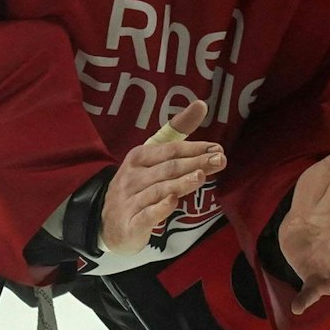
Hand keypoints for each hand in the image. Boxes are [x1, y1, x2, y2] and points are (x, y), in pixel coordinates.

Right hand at [100, 100, 223, 254]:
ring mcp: (130, 200)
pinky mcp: (131, 224)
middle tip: (220, 160)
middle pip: (168, 168)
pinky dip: (159, 208)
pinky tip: (174, 201)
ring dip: (181, 182)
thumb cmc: (138, 185)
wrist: (110, 224)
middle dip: (194, 163)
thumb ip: (177, 132)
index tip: (217, 148)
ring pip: (159, 189)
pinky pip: (146, 215)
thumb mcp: (153, 157)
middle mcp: (133, 176)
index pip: (170, 150)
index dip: (193, 148)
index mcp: (139, 157)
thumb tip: (201, 104)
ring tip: (201, 176)